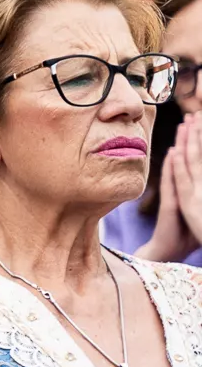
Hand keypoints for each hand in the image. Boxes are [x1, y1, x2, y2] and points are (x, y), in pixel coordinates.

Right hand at [141, 132, 199, 261]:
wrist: (167, 252)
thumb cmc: (186, 236)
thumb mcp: (201, 214)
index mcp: (192, 188)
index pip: (198, 161)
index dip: (200, 142)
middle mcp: (184, 187)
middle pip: (189, 157)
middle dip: (193, 136)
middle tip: (195, 114)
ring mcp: (176, 195)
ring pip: (180, 165)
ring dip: (182, 146)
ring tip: (184, 127)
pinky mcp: (170, 205)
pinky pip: (171, 184)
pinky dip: (171, 169)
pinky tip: (172, 155)